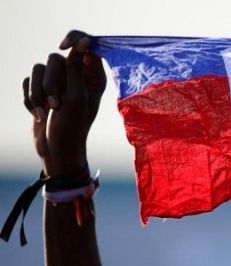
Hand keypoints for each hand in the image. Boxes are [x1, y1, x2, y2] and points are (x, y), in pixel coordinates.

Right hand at [23, 30, 105, 176]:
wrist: (56, 152)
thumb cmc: (72, 127)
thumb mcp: (76, 97)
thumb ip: (76, 67)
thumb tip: (83, 40)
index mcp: (94, 77)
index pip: (86, 44)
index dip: (73, 40)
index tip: (62, 47)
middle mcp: (77, 77)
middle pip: (57, 57)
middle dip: (51, 81)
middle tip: (56, 105)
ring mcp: (58, 83)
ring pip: (39, 68)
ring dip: (37, 92)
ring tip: (45, 112)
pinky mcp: (41, 90)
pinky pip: (28, 80)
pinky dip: (29, 98)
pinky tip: (36, 115)